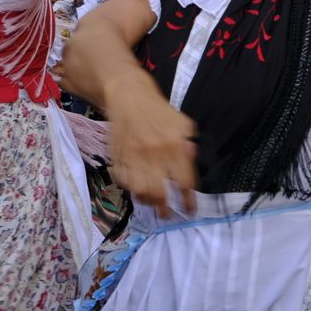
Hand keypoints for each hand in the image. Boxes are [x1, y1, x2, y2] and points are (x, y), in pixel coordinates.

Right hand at [105, 80, 197, 217]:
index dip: (187, 200)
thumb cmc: (158, 110)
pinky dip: (130, 188)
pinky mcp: (118, 156)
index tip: (189, 209)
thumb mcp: (182, 123)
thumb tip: (192, 160)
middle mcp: (154, 153)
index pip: (184, 181)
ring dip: (147, 201)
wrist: (128, 95)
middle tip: (167, 214)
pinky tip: (137, 188)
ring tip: (152, 202)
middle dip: (165, 209)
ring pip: (140, 191)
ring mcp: (134, 156)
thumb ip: (189, 143)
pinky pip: (123, 181)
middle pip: (160, 193)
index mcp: (174, 145)